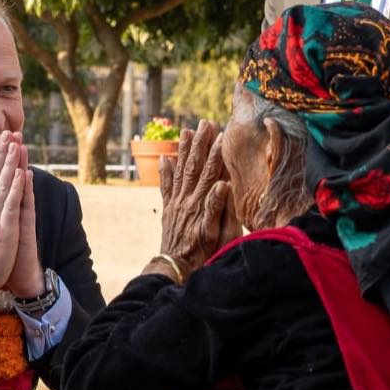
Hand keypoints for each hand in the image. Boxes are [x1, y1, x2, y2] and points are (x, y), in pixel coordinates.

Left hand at [5, 146, 43, 296]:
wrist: (17, 279)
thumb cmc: (1, 258)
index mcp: (0, 210)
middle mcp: (11, 210)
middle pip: (10, 178)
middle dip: (9, 155)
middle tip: (10, 132)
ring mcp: (19, 218)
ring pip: (20, 187)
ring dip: (20, 165)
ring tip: (20, 145)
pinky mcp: (24, 229)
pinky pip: (25, 206)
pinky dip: (25, 191)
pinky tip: (26, 175)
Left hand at [151, 120, 234, 280]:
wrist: (175, 267)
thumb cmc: (200, 253)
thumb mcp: (215, 234)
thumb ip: (217, 208)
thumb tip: (223, 184)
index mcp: (200, 203)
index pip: (210, 172)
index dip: (217, 153)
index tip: (222, 134)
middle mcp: (186, 199)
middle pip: (194, 165)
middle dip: (200, 143)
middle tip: (205, 123)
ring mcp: (175, 203)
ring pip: (180, 170)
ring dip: (184, 150)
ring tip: (187, 131)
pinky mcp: (168, 209)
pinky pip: (166, 186)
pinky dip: (166, 170)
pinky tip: (166, 156)